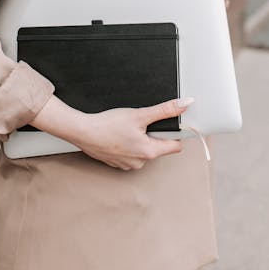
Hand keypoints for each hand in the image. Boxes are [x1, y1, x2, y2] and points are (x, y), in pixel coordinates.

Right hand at [74, 97, 193, 170]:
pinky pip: (130, 152)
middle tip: (141, 122)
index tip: (168, 123)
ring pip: (144, 149)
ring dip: (140, 139)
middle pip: (158, 146)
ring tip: (127, 129)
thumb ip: (165, 110)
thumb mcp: (140, 114)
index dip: (174, 133)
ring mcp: (128, 164)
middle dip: (153, 133)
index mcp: (149, 152)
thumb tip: (185, 104)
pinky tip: (119, 134)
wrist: (83, 132)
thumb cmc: (108, 124)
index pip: (175, 146)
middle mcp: (140, 162)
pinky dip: (128, 143)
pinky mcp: (117, 163)